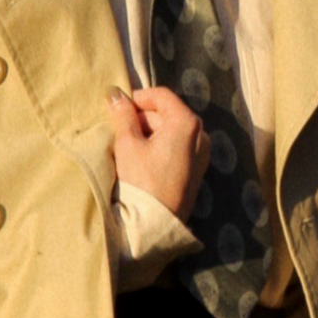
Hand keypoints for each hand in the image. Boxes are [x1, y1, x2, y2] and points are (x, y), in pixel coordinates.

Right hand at [108, 84, 207, 221]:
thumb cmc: (142, 181)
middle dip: (143, 118)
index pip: (161, 96)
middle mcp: (201, 134)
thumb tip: (115, 94)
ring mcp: (202, 153)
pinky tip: (143, 160)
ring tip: (130, 149)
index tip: (119, 108)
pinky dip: (160, 147)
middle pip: (167, 113)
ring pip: (172, 131)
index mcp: (187, 122)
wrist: (157, 223)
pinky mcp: (197, 169)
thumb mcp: (127, 143)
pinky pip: (178, 147)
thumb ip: (122, 115)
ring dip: (150, 133)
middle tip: (121, 132)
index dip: (138, 98)